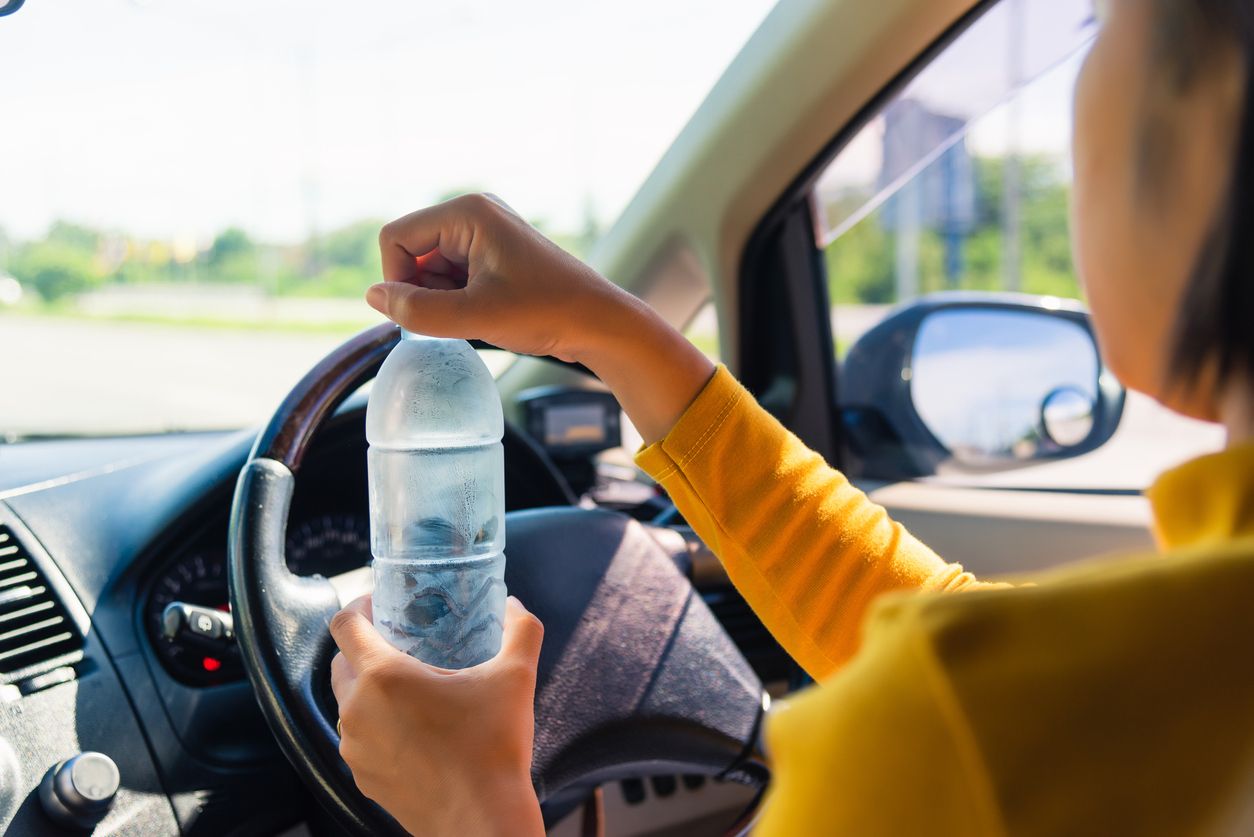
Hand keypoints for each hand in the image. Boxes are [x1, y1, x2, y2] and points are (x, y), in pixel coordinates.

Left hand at [329, 594, 544, 836]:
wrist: (481, 822)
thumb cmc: (494, 747)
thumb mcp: (516, 677)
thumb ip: (520, 629)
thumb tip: (514, 604)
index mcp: (382, 676)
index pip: (344, 625)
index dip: (358, 605)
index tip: (380, 602)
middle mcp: (356, 710)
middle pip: (341, 662)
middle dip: (365, 646)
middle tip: (402, 641)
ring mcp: (354, 748)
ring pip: (348, 702)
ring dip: (369, 687)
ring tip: (410, 687)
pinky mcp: (362, 777)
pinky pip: (359, 738)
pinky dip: (376, 724)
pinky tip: (413, 729)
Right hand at [370, 194, 716, 442]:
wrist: (599, 323)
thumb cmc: (547, 312)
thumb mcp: (474, 316)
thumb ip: (416, 310)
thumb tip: (373, 297)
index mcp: (467, 212)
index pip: (395, 238)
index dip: (396, 279)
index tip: (422, 314)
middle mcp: (473, 214)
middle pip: (411, 252)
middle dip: (422, 290)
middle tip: (459, 318)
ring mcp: (484, 235)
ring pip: (430, 269)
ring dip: (440, 299)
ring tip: (479, 317)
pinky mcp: (493, 256)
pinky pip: (452, 276)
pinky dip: (456, 301)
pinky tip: (485, 317)